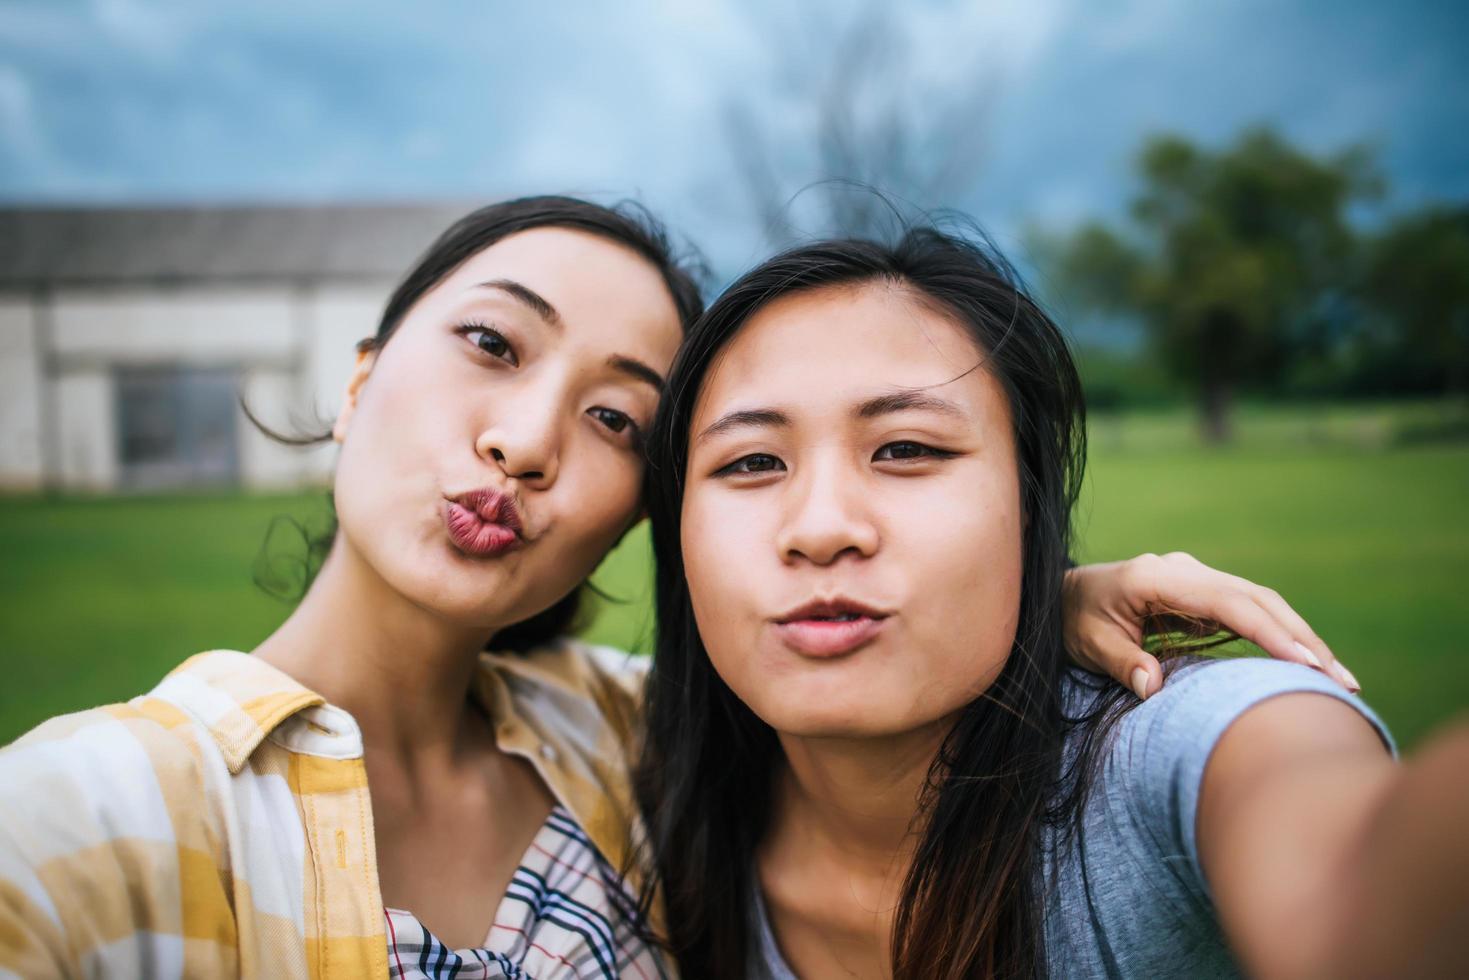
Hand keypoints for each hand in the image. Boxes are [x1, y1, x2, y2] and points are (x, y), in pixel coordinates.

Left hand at [1062, 551, 1358, 699]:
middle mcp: (1184, 570)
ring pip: (1261, 602)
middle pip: (1257, 599)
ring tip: (1337, 679)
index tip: (1303, 664)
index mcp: (1157, 577)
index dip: (1268, 633)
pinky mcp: (1203, 592)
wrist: (1062, 594)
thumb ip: (1122, 663)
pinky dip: (1280, 634)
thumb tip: (1154, 688)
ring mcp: (1197, 578)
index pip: (1226, 603)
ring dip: (1299, 638)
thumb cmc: (1072, 619)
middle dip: (1302, 638)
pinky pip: (1250, 611)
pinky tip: (1305, 665)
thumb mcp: (1087, 642)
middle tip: (1342, 681)